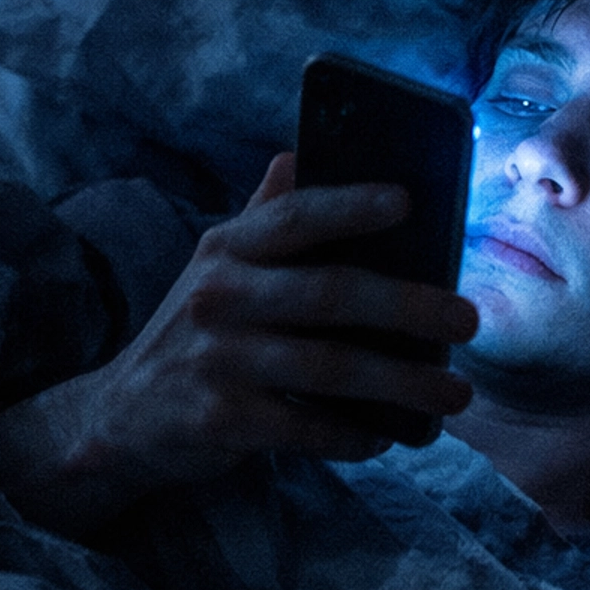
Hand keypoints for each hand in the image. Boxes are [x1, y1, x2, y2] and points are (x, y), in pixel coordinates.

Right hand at [0, 153, 477, 532]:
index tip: (408, 202)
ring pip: (330, 368)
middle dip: (409, 307)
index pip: (293, 217)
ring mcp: (218, 360)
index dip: (349, 206)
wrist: (121, 416)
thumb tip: (299, 153)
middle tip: (468, 320)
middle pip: (330, 295)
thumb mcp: (217, 267)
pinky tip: (389, 437)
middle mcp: (219, 297)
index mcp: (226, 248)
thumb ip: (261, 216)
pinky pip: (306, 428)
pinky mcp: (220, 420)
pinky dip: (355, 435)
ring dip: (402, 384)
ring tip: (456, 395)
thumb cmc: (195, 333)